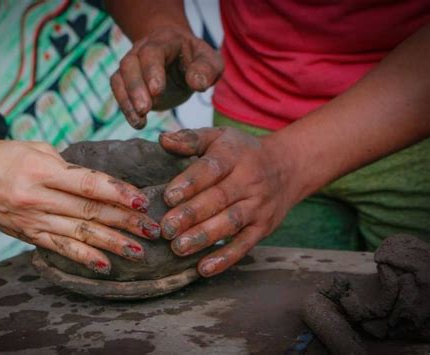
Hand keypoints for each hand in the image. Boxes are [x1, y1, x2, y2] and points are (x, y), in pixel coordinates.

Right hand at [0, 141, 160, 273]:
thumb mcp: (36, 149)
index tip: (142, 201)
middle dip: (125, 222)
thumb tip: (101, 182)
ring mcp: (35, 220)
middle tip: (153, 229)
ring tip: (138, 251)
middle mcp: (39, 198)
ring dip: (112, 244)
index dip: (118, 193)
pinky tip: (105, 265)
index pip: (89, 184)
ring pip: (80, 234)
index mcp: (43, 171)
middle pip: (90, 212)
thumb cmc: (3, 158)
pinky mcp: (30, 235)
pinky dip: (84, 258)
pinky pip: (61, 249)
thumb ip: (69, 167)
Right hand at [110, 26, 222, 128]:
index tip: (156, 91)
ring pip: (120, 78)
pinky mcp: (127, 80)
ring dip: (127, 101)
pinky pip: (118, 90)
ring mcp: (132, 64)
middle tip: (145, 110)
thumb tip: (197, 83)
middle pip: (130, 64)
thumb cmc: (196, 60)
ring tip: (140, 122)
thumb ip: (207, 70)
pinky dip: (125, 108)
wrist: (180, 58)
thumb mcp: (210, 62)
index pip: (153, 52)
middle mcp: (142, 49)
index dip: (152, 70)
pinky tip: (137, 123)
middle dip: (135, 88)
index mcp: (165, 41)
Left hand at [159, 128, 294, 276]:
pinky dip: (225, 258)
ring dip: (204, 237)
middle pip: (219, 198)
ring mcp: (258, 206)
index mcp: (234, 155)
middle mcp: (249, 181)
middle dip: (192, 214)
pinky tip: (203, 268)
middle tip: (166, 228)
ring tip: (178, 248)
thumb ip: (190, 139)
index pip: (211, 168)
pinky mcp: (263, 227)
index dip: (190, 182)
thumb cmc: (242, 153)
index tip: (168, 197)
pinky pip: (245, 244)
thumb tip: (162, 139)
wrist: (287, 167)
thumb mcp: (219, 137)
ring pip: (231, 223)